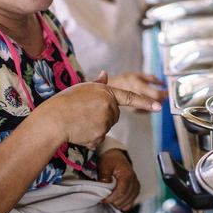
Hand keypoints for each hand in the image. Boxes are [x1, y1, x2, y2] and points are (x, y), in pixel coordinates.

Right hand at [41, 73, 160, 147]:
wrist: (53, 120)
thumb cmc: (65, 102)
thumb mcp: (82, 87)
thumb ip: (98, 83)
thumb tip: (105, 73)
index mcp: (107, 92)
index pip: (130, 97)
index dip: (146, 102)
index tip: (159, 107)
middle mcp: (109, 106)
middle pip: (114, 115)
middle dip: (103, 115)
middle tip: (84, 113)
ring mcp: (106, 122)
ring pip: (106, 127)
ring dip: (96, 127)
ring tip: (79, 121)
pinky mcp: (101, 135)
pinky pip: (99, 139)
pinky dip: (91, 138)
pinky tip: (79, 131)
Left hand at [99, 149, 139, 210]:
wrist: (116, 154)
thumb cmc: (110, 159)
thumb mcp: (104, 166)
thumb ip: (104, 178)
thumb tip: (103, 190)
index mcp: (126, 174)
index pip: (121, 191)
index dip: (112, 198)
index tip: (103, 200)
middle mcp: (133, 179)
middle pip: (126, 197)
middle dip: (115, 202)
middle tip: (105, 202)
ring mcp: (135, 183)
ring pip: (131, 199)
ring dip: (121, 203)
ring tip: (111, 204)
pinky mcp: (135, 186)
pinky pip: (134, 197)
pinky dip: (127, 203)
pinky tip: (120, 204)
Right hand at [106, 71, 166, 107]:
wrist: (109, 89)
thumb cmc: (124, 80)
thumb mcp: (137, 75)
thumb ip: (151, 78)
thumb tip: (163, 82)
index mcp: (138, 86)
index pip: (156, 94)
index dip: (164, 94)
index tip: (168, 92)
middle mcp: (136, 96)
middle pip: (155, 101)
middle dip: (162, 98)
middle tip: (165, 94)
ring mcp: (134, 105)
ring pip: (152, 107)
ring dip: (157, 102)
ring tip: (158, 97)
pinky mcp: (133, 111)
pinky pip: (146, 110)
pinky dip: (151, 106)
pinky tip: (151, 102)